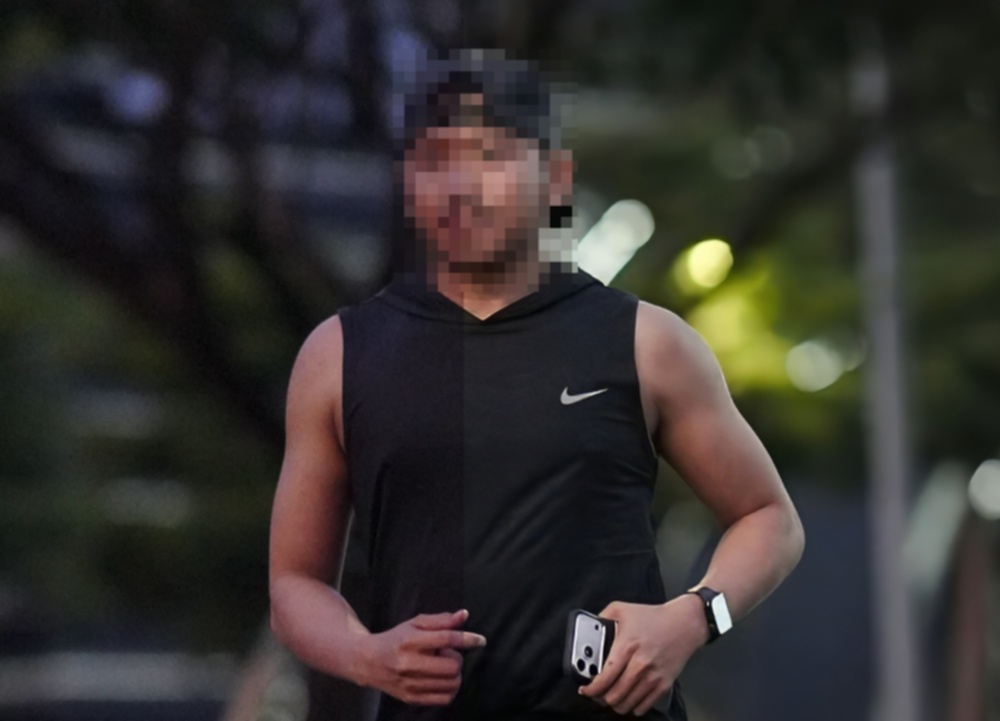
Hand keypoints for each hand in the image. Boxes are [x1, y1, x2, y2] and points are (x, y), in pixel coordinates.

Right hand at [358, 609, 486, 705]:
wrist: (368, 662)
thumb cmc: (396, 639)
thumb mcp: (415, 624)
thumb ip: (441, 620)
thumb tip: (464, 616)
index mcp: (410, 641)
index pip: (445, 639)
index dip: (466, 639)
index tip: (480, 640)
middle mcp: (409, 664)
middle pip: (452, 665)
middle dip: (457, 658)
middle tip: (446, 653)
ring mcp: (410, 684)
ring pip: (451, 683)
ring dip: (454, 674)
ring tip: (441, 666)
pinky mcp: (411, 699)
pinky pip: (444, 699)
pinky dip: (451, 689)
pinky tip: (442, 679)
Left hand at [578, 595, 706, 715]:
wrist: (684, 624)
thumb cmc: (653, 616)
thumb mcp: (622, 609)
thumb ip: (602, 617)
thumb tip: (589, 627)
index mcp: (627, 646)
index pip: (605, 677)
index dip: (592, 689)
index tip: (585, 690)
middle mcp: (640, 664)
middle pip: (614, 695)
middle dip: (600, 698)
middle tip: (596, 694)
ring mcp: (653, 676)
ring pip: (627, 703)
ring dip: (615, 704)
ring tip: (610, 698)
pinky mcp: (664, 684)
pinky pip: (644, 706)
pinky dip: (633, 707)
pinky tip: (628, 700)